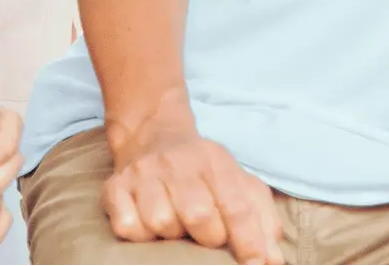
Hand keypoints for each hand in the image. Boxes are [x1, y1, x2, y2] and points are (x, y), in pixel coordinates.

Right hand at [103, 111, 283, 264]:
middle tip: (204, 234)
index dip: (250, 242)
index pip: (237, 206)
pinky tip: (147, 222)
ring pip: (161, 222)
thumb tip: (273, 260)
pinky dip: (139, 233)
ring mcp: (143, 173)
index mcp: (214, 161)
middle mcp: (177, 163)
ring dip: (172, 235)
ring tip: (175, 223)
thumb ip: (262, 220)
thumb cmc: (203, 173)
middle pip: (199, 216)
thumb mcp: (238, 182)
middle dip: (208, 237)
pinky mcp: (114, 187)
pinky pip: (128, 227)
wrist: (151, 135)